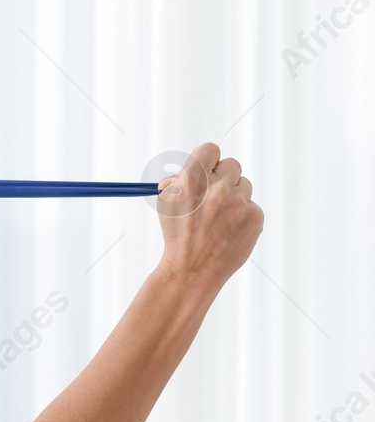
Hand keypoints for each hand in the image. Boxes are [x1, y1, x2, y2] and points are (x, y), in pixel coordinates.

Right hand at [154, 142, 263, 292]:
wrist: (191, 271)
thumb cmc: (176, 236)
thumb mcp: (166, 204)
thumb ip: (180, 180)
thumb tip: (194, 167)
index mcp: (192, 182)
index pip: (210, 150)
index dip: (207, 159)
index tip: (206, 169)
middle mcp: (218, 189)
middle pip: (232, 164)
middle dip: (223, 177)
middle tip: (213, 194)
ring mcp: (239, 204)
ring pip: (244, 186)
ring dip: (233, 197)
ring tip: (218, 219)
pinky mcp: (255, 218)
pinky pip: (251, 207)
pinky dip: (242, 216)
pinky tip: (228, 231)